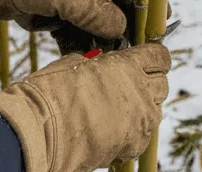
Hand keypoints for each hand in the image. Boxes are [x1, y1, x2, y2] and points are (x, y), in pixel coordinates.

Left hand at [0, 0, 137, 50]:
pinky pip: (77, 33)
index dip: (147, 3)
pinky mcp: (60, 15)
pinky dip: (81, 46)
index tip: (160, 23)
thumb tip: (121, 27)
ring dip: (102, 42)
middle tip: (132, 51)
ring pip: (97, 24)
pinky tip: (85, 60)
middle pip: (118, 6)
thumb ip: (93, 10)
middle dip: (124, 29)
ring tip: (108, 61)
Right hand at [0, 44, 170, 171]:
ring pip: (156, 111)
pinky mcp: (133, 144)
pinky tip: (116, 134)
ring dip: (144, 109)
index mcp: (129, 64)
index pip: (160, 56)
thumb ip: (99, 64)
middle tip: (132, 89)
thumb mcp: (76, 64)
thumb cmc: (51, 94)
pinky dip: (134, 135)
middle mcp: (141, 89)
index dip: (154, 59)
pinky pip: (143, 137)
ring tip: (122, 113)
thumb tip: (102, 65)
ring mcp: (140, 118)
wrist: (39, 133)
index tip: (148, 62)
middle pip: (162, 83)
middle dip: (150, 84)